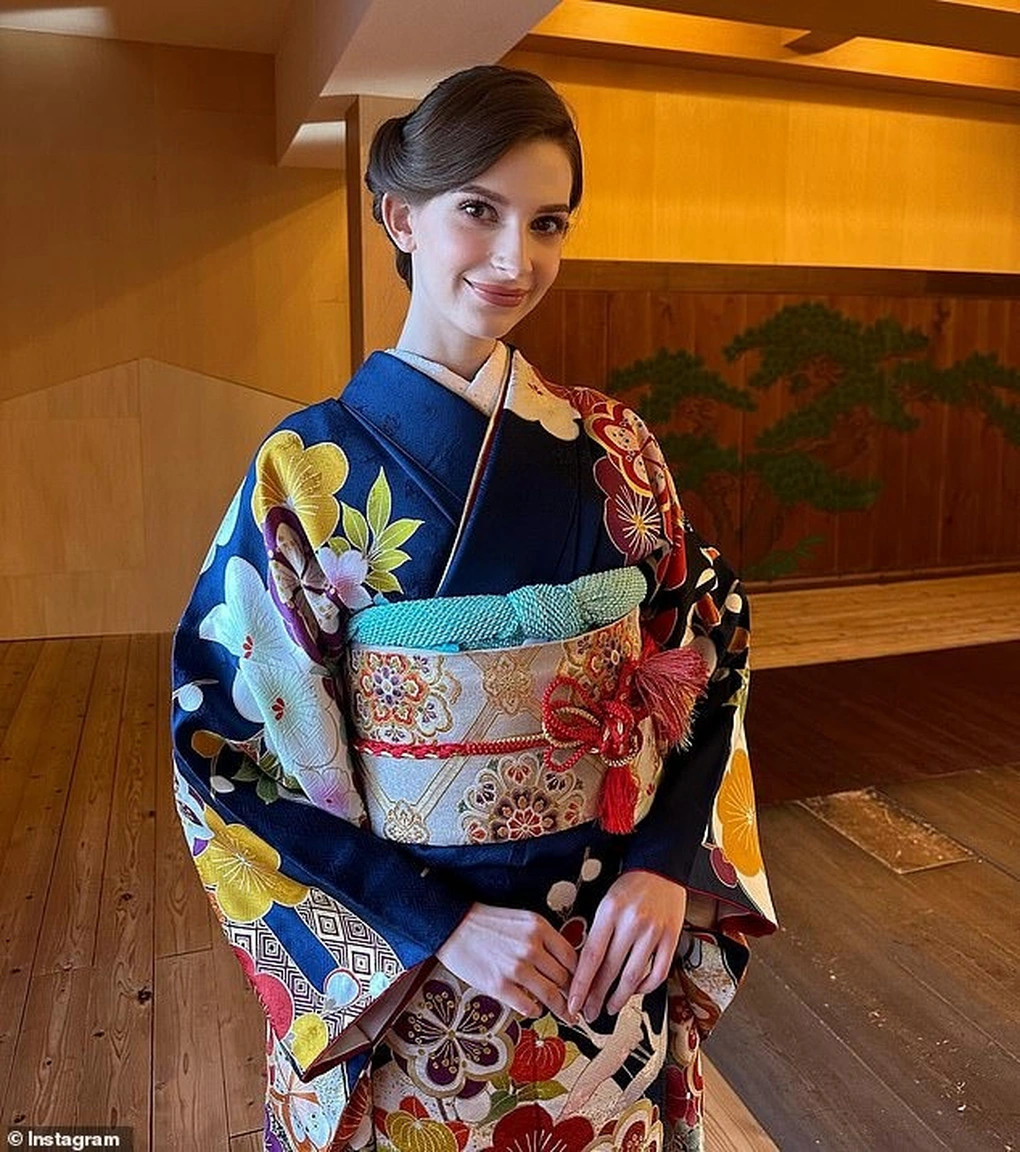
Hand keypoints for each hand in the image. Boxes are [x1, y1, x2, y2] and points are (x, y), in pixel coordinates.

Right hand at [436, 903, 577, 1018]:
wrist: (453, 925)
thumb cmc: (487, 923)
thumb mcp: (522, 920)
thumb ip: (544, 938)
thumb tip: (563, 963)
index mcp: (539, 927)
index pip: (573, 957)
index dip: (582, 975)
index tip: (585, 986)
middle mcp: (531, 946)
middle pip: (564, 978)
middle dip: (573, 995)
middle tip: (579, 1006)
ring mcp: (515, 967)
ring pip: (550, 995)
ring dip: (561, 1008)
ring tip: (567, 1016)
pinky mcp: (499, 985)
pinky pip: (528, 1006)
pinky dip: (535, 1010)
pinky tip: (534, 1008)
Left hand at [567, 871, 685, 1020]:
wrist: (660, 869)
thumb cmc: (629, 887)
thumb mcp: (605, 904)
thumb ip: (597, 933)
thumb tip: (584, 969)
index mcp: (610, 912)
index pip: (591, 956)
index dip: (581, 984)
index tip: (574, 1002)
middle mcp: (632, 923)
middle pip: (611, 970)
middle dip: (597, 996)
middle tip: (589, 1012)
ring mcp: (654, 932)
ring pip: (634, 976)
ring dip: (619, 997)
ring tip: (610, 1007)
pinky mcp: (671, 938)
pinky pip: (658, 973)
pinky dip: (645, 987)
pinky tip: (636, 989)